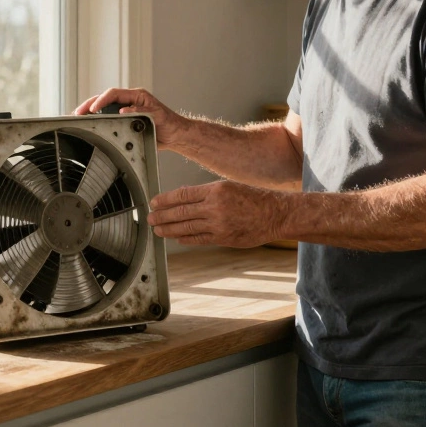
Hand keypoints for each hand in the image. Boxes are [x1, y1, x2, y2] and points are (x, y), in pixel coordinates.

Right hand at [73, 87, 188, 149]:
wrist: (175, 136)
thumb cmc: (170, 123)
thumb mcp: (157, 115)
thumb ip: (141, 111)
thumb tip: (123, 110)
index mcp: (137, 96)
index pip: (114, 94)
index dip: (102, 100)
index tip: (93, 108)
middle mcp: (129, 102)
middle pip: (105, 99)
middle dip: (90, 104)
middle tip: (78, 112)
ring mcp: (126, 111)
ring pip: (104, 108)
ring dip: (91, 112)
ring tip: (79, 117)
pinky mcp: (125, 121)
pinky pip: (109, 119)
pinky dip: (98, 121)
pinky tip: (90, 124)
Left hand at [146, 180, 286, 247]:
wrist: (275, 214)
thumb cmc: (254, 198)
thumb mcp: (229, 187)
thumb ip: (207, 194)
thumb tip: (184, 198)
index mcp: (215, 190)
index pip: (182, 195)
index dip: (165, 200)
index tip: (154, 202)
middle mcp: (215, 206)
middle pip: (180, 212)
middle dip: (162, 216)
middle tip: (149, 218)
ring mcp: (218, 224)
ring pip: (187, 227)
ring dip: (169, 229)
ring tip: (158, 229)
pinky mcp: (223, 238)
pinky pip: (199, 239)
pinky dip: (185, 238)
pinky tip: (177, 238)